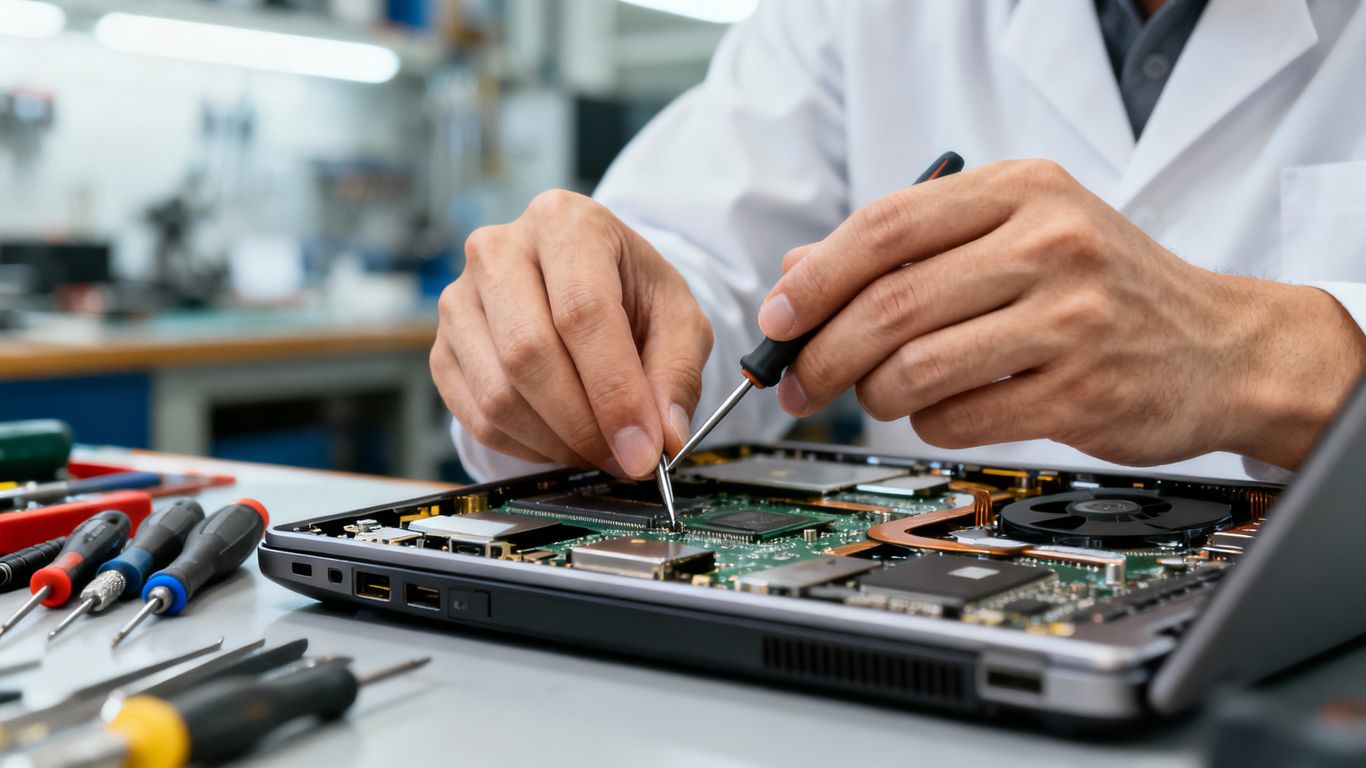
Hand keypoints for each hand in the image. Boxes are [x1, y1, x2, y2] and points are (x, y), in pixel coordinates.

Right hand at [432, 190, 712, 477]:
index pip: (582, 312)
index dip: (614, 391)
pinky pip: (476, 417)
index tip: (643, 450)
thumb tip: (665, 439)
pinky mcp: (442, 347)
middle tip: (624, 458)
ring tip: (599, 449)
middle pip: (529, 354)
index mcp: (566, 223)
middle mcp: (499, 249)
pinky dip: (525, 446)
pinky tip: (561, 440)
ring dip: (556, 442)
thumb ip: (676, 374)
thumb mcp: (678, 319)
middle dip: (584, 424)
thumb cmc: (632, 295)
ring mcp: (459, 299)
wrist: (587, 288)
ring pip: (498, 394)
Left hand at [759, 160, 1365, 469]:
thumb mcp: (1018, 233)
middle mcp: (1048, 243)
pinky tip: (943, 411)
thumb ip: (911, 246)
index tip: (775, 318)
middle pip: (889, 304)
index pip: (885, 227)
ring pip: (916, 368)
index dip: (814, 278)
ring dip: (875, 394)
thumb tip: (795, 274)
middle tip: (797, 381)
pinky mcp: (1080, 391)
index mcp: (1022, 189)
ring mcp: (1070, 318)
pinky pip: (959, 418)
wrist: (1223, 346)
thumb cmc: (1104, 286)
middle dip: (823, 353)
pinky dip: (929, 423)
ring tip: (880, 394)